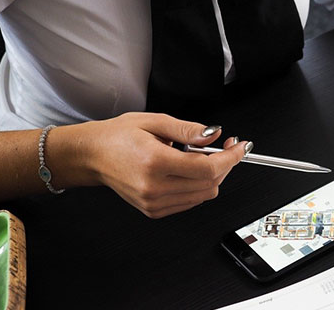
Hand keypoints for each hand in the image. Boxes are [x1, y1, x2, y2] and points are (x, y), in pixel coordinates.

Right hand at [53, 112, 247, 217]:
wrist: (92, 156)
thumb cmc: (118, 136)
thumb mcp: (155, 122)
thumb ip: (188, 130)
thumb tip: (214, 135)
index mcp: (155, 162)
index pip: (208, 168)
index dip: (230, 158)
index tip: (241, 147)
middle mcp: (154, 187)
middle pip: (210, 183)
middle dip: (225, 164)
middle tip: (225, 146)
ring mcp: (154, 202)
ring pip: (204, 195)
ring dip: (213, 176)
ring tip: (201, 157)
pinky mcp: (154, 210)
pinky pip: (191, 201)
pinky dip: (198, 186)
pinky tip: (188, 171)